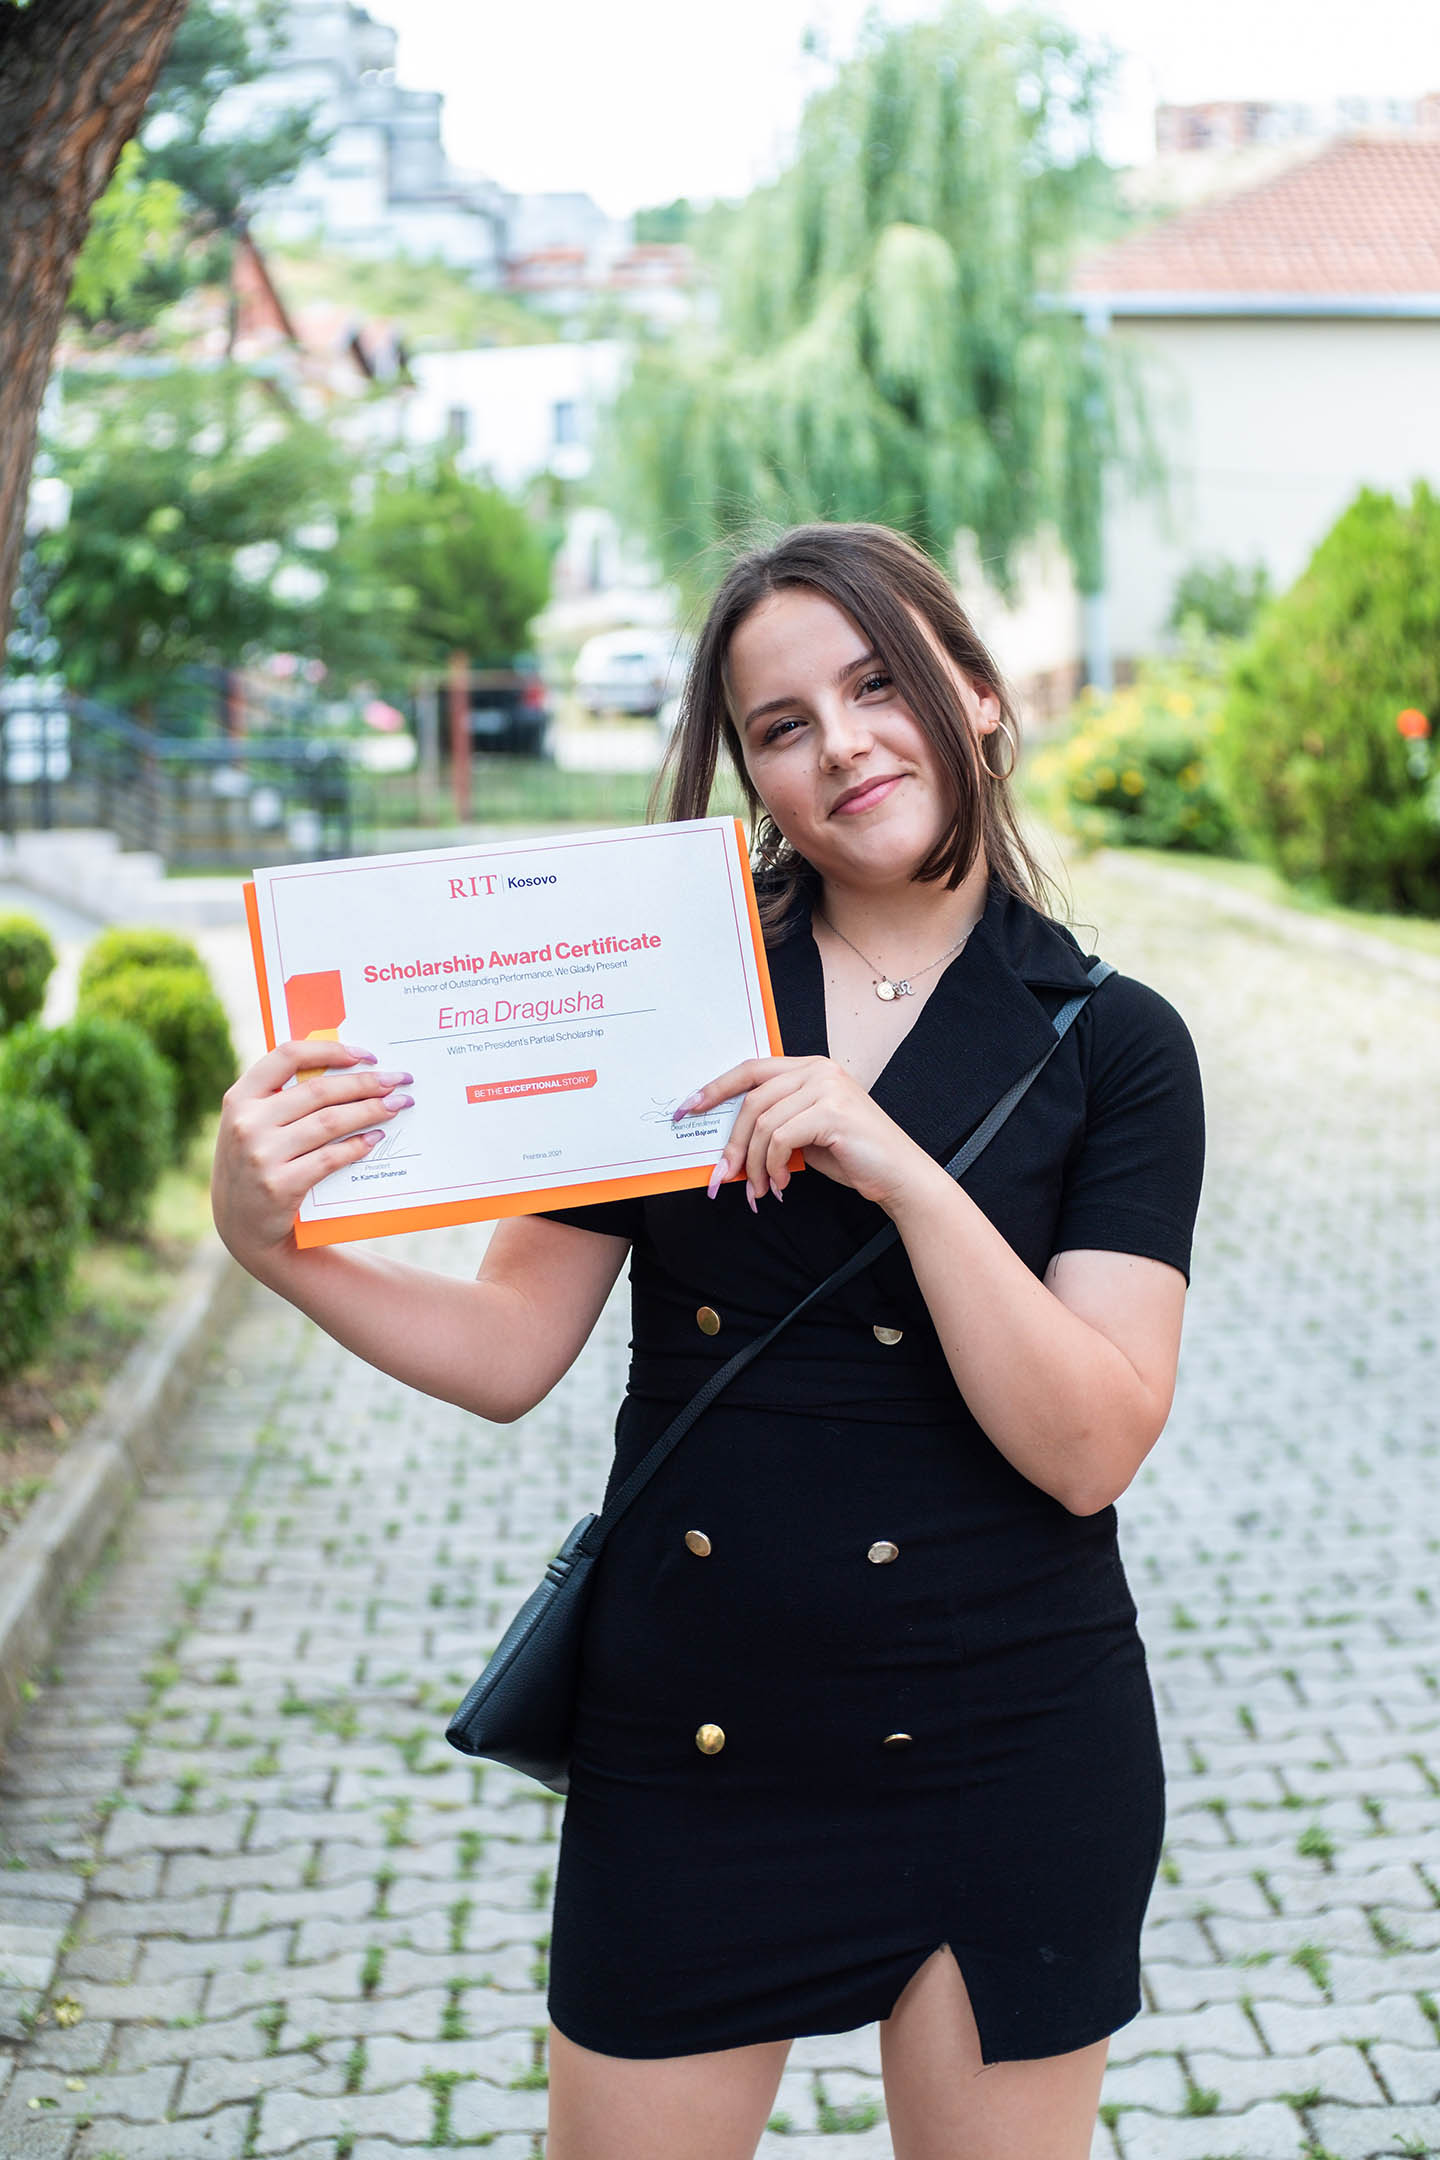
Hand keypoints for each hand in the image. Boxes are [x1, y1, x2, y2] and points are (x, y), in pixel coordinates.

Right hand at [211, 1039, 412, 1266]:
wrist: (242, 1228)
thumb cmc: (257, 1165)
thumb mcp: (253, 1126)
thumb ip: (282, 1098)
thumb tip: (346, 1068)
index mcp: (240, 1098)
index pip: (287, 1056)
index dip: (330, 1050)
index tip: (366, 1056)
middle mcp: (247, 1123)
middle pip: (319, 1091)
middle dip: (365, 1083)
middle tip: (397, 1082)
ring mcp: (261, 1155)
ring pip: (330, 1122)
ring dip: (370, 1111)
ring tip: (395, 1106)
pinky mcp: (280, 1186)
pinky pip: (330, 1158)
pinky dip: (358, 1146)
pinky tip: (376, 1138)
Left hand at [675, 1055, 932, 1213]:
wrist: (898, 1175)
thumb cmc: (852, 1155)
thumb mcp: (805, 1133)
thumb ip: (774, 1123)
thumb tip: (728, 1143)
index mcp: (810, 1067)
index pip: (751, 1069)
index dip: (716, 1088)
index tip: (687, 1109)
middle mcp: (818, 1069)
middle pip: (752, 1099)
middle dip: (733, 1142)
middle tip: (723, 1175)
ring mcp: (827, 1087)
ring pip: (764, 1122)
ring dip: (755, 1163)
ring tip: (763, 1188)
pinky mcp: (832, 1111)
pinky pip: (780, 1138)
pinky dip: (774, 1166)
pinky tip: (784, 1183)